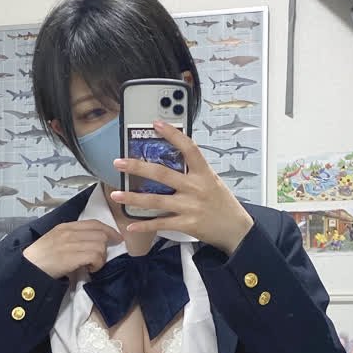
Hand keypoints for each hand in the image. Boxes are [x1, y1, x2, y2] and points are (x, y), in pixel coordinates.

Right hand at [23, 219, 121, 278]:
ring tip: (91, 266)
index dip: (109, 230)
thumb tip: (90, 242)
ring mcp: (71, 243)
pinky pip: (96, 256)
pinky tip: (90, 270)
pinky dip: (97, 265)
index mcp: (66, 226)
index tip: (117, 238)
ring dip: (100, 258)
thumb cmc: (40, 257)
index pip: (94, 223)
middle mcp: (70, 232)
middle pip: (101, 233)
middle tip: (101, 258)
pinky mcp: (73, 256)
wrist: (28, 267)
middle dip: (106, 246)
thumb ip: (71, 237)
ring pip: (100, 245)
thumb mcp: (55, 239)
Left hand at [110, 121, 254, 254]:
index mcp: (204, 173)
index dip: (173, 134)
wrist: (236, 229)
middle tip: (120, 162)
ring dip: (133, 197)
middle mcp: (196, 188)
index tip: (156, 124)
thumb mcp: (213, 181)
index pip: (189, 148)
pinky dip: (145, 225)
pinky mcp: (187, 224)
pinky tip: (131, 224)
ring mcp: (190, 207)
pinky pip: (161, 223)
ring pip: (156, 200)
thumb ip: (194, 170)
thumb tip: (173, 156)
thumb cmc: (223, 204)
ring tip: (116, 194)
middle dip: (138, 167)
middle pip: (162, 174)